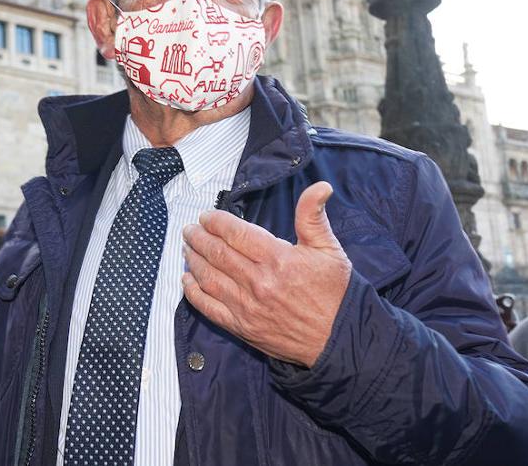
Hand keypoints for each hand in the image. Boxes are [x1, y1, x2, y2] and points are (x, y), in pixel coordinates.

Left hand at [181, 181, 350, 367]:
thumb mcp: (329, 249)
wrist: (341, 340)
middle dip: (199, 237)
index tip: (206, 216)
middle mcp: (258, 282)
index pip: (235, 233)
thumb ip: (314, 217)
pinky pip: (209, 308)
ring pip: (209, 277)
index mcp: (278, 259)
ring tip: (187, 248)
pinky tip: (187, 280)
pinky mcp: (242, 328)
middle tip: (190, 229)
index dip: (216, 222)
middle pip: (217, 253)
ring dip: (193, 260)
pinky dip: (193, 293)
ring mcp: (247, 307)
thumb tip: (320, 186)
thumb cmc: (336, 293)